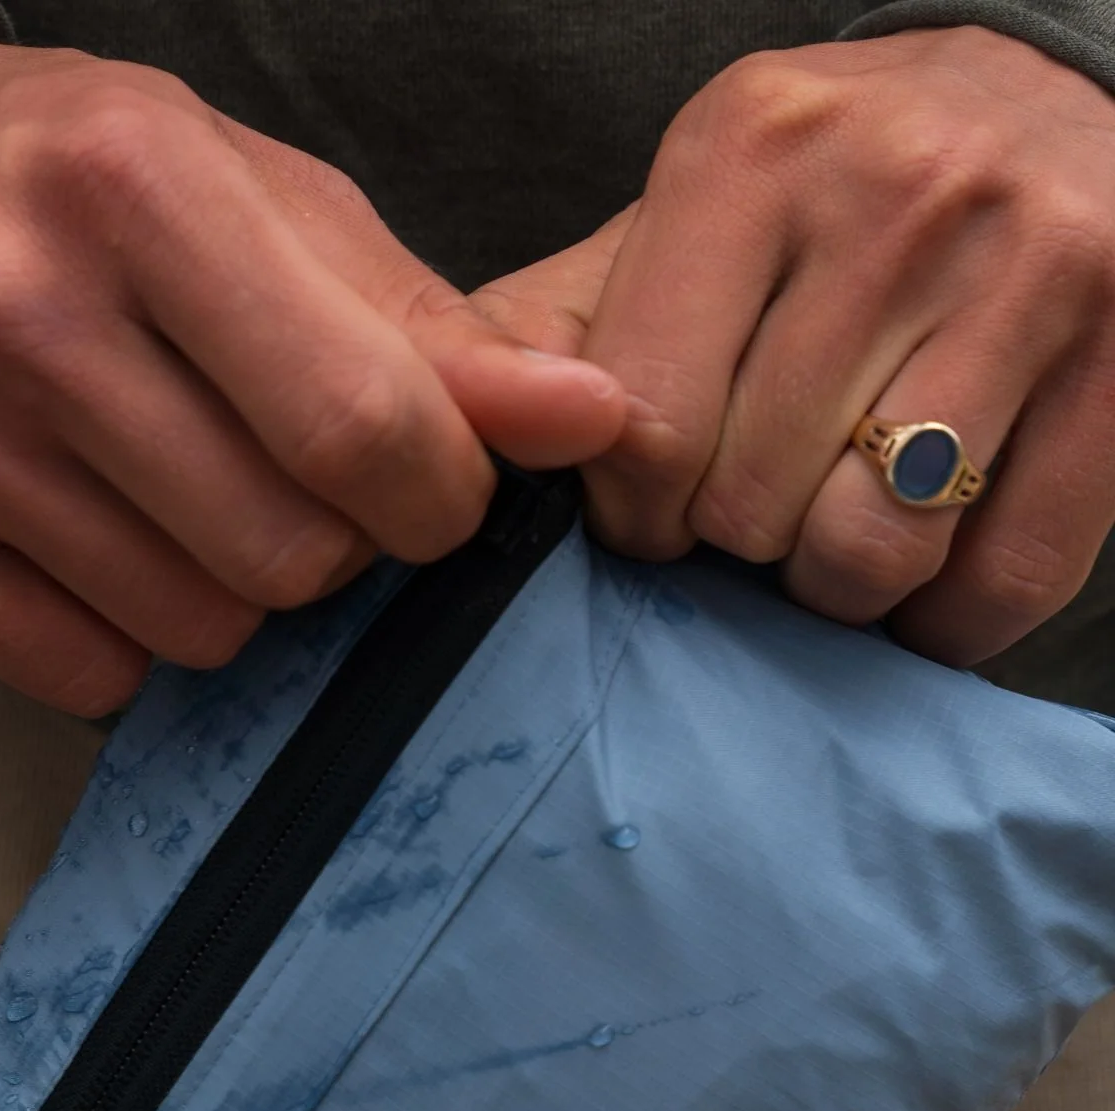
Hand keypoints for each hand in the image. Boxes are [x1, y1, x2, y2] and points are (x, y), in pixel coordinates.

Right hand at [0, 24, 624, 714]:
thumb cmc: (70, 176)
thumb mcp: (255, 194)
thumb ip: (425, 323)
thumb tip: (595, 423)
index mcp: (136, 183)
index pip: (362, 428)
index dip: (440, 493)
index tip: (426, 480)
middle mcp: (15, 313)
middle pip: (289, 555)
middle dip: (330, 543)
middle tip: (280, 476)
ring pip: (197, 630)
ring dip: (229, 587)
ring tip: (174, 493)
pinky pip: (88, 673)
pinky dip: (125, 633)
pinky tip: (94, 541)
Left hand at [479, 29, 1114, 665]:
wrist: (1066, 96)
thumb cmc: (836, 191)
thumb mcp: (694, 209)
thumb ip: (560, 322)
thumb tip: (448, 432)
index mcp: (751, 153)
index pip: (643, 429)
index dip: (635, 512)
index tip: (656, 507)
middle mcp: (897, 194)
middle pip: (747, 503)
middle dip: (731, 543)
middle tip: (754, 510)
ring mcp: (1032, 271)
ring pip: (870, 551)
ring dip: (831, 587)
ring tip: (830, 532)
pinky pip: (1005, 579)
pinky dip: (942, 623)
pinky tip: (919, 584)